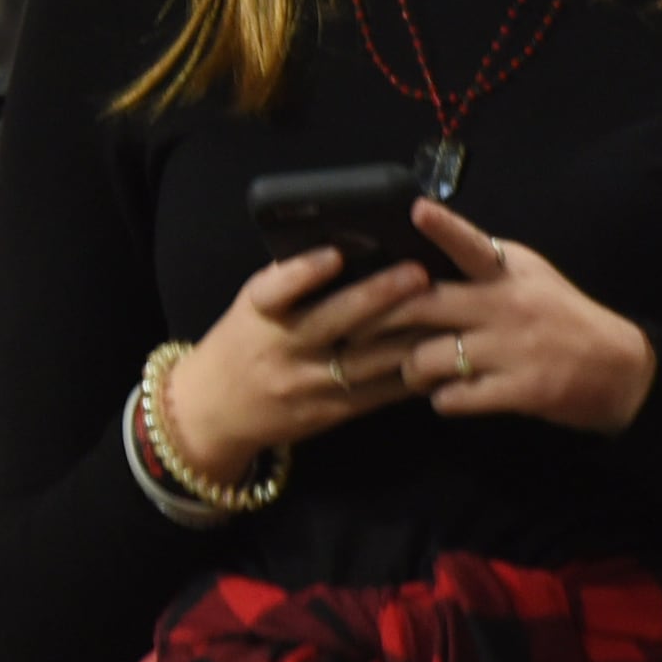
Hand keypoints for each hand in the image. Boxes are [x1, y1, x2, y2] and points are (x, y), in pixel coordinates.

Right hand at [157, 245, 435, 485]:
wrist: (215, 411)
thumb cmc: (243, 343)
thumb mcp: (252, 309)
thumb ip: (290, 285)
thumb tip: (352, 248)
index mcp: (257, 315)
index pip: (274, 291)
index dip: (303, 273)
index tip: (334, 254)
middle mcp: (281, 349)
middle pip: (332, 322)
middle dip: (378, 296)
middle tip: (418, 273)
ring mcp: (307, 385)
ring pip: (367, 361)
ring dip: (409, 336)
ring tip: (446, 312)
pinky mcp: (330, 413)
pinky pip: (378, 394)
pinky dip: (411, 374)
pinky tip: (440, 355)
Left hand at [370, 199, 656, 432]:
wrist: (621, 370)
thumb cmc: (561, 318)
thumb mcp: (529, 277)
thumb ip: (481, 264)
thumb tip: (420, 253)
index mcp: (508, 273)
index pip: (471, 245)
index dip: (443, 227)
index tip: (417, 209)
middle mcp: (509, 305)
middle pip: (422, 306)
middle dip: (377, 321)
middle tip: (352, 331)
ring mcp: (514, 349)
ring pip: (427, 358)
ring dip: (410, 371)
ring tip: (415, 373)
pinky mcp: (521, 390)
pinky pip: (453, 398)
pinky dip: (443, 400)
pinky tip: (450, 396)